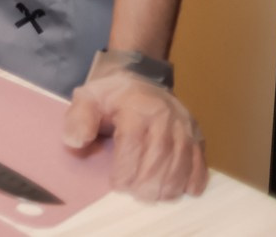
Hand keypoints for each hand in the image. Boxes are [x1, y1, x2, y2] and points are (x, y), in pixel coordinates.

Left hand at [63, 64, 208, 201]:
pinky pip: (201, 160)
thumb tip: (75, 142)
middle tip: (137, 196)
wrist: (140, 78)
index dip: (126, 168)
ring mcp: (183, 125)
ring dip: (170, 185)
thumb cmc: (111, 96)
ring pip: (182, 161)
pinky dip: (194, 180)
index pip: (133, 141)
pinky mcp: (196, 135)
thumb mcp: (87, 99)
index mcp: (135, 106)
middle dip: (148, 182)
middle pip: (160, 155)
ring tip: (155, 197)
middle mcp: (164, 115)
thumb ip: (78, 119)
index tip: (117, 185)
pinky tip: (183, 191)